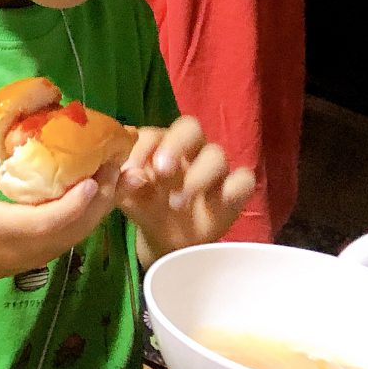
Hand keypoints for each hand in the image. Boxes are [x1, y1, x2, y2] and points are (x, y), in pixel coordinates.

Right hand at [0, 144, 122, 292]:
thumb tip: (7, 119)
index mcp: (9, 228)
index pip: (53, 220)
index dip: (78, 200)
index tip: (93, 174)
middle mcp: (33, 245)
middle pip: (80, 225)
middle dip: (104, 192)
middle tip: (116, 157)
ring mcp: (42, 254)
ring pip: (83, 231)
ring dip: (103, 201)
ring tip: (115, 168)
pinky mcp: (45, 254)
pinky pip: (76, 233)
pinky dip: (91, 211)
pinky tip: (96, 188)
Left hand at [119, 117, 255, 263]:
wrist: (167, 240)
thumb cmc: (146, 205)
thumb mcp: (127, 196)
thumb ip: (123, 182)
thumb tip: (129, 173)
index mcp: (160, 145)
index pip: (155, 132)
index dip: (144, 146)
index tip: (130, 169)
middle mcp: (190, 150)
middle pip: (191, 129)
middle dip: (175, 145)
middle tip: (161, 170)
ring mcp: (215, 169)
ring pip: (216, 155)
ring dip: (196, 176)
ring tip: (176, 202)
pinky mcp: (234, 191)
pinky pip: (244, 181)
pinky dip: (234, 187)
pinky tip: (215, 202)